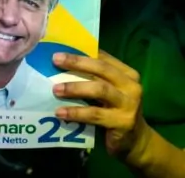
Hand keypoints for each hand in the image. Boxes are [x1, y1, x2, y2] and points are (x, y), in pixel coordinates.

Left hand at [52, 50, 152, 164]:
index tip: (59, 50)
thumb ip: (93, 76)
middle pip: (102, 69)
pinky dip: (76, 112)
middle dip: (77, 63)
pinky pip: (95, 114)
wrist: (134, 139)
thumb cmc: (113, 108)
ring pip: (100, 90)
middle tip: (55, 60)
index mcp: (127, 74)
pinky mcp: (123, 122)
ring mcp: (129, 104)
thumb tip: (62, 61)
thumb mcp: (107, 89)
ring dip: (75, 88)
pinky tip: (60, 112)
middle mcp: (131, 86)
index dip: (81, 52)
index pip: (103, 58)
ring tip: (55, 89)